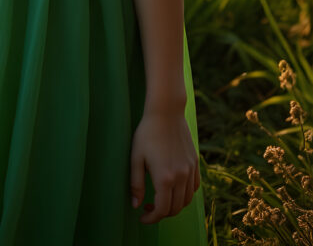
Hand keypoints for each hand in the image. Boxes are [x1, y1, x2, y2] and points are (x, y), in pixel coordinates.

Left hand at [130, 109, 199, 223]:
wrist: (166, 112)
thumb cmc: (147, 133)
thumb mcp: (136, 157)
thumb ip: (136, 184)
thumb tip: (136, 205)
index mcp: (164, 178)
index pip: (161, 210)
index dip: (151, 218)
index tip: (142, 217)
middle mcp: (180, 177)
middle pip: (175, 208)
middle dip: (161, 214)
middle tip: (148, 208)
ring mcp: (190, 170)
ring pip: (187, 200)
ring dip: (174, 206)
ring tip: (160, 199)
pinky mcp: (195, 162)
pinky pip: (194, 187)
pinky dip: (186, 194)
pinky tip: (174, 189)